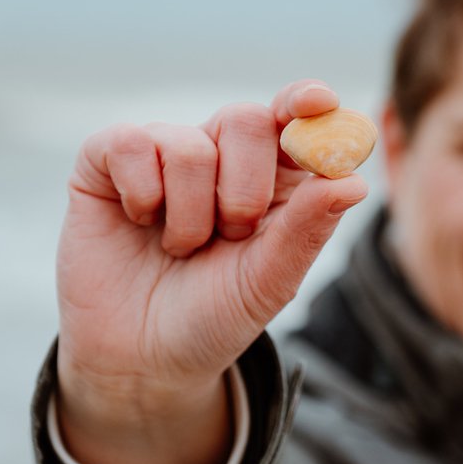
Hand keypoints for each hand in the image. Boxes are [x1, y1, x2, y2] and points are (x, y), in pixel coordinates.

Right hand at [53, 80, 367, 463]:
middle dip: (245, 187)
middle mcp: (220, 154)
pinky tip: (140, 222)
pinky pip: (130, 144)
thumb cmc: (213, 317)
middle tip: (232, 234)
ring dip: (190, 214)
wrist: (142, 360)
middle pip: (245, 120)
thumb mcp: (268, 282)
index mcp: (273, 177)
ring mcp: (162, 152)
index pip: (295, 118)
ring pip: (188, 145)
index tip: (319, 104)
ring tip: (182, 249)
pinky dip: (142, 194)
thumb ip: (307, 230)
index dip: (305, 103)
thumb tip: (355, 182)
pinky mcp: (107, 160)